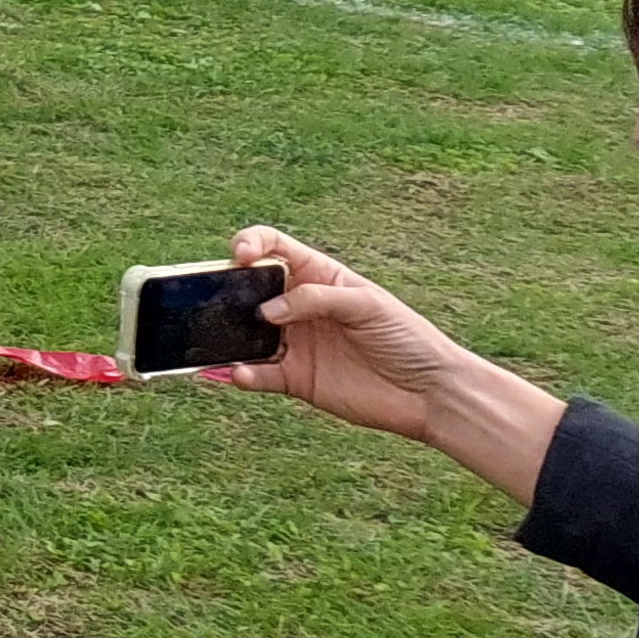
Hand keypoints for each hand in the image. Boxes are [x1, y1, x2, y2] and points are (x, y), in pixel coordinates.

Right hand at [198, 225, 558, 508]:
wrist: (431, 393)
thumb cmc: (407, 338)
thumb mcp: (367, 305)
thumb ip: (317, 300)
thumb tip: (268, 311)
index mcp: (316, 277)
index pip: (272, 248)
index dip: (249, 244)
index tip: (239, 256)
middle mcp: (297, 307)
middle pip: (247, 290)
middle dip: (222, 289)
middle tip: (206, 297)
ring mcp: (293, 343)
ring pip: (243, 333)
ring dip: (223, 334)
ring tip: (208, 338)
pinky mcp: (294, 379)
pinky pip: (257, 374)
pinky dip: (242, 374)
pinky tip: (240, 374)